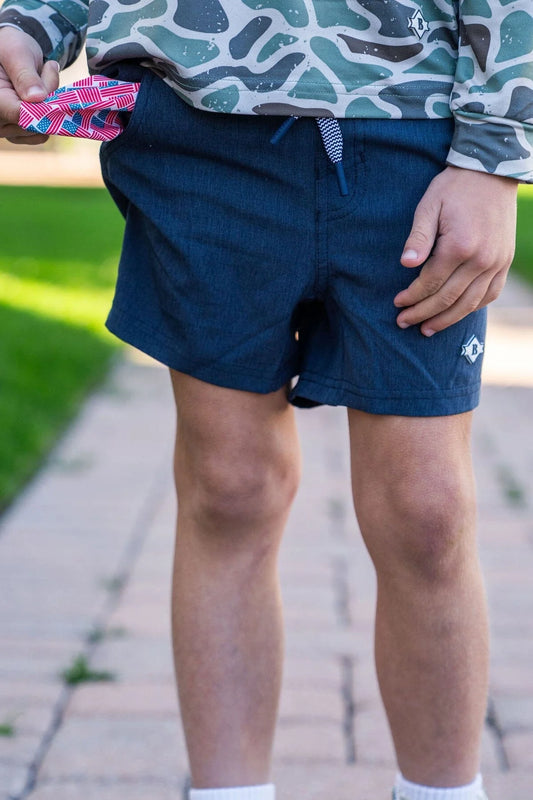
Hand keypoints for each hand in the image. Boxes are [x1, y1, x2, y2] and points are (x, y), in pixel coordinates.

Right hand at [0, 26, 58, 143]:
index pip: (22, 114)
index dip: (43, 103)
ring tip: (39, 80)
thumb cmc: (8, 47)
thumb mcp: (16, 53)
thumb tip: (37, 98)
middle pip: (33, 123)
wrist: (7, 54)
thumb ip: (25, 75)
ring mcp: (4, 129)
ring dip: (47, 107)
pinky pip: (38, 135)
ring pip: (38, 130)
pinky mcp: (14, 133)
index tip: (50, 76)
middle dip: (46, 99)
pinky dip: (45, 118)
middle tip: (45, 70)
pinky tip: (40, 98)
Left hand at [394, 165, 517, 335]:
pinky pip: (490, 294)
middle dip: (423, 314)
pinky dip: (472, 308)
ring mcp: (497, 263)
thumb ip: (418, 237)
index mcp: (459, 246)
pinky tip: (455, 314)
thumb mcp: (429, 205)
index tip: (397, 304)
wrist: (491, 173)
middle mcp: (481, 259)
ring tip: (427, 329)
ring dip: (446, 320)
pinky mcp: (505, 262)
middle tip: (404, 323)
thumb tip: (406, 265)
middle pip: (447, 299)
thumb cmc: (454, 188)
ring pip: (469, 303)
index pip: (430, 283)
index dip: (411, 297)